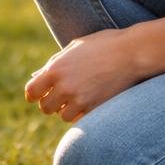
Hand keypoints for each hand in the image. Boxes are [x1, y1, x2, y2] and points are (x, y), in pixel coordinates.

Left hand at [24, 28, 147, 121]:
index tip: (39, 95)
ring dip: (67, 109)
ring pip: (63, 116)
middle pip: (45, 107)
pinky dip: (82, 113)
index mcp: (55, 69)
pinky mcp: (95, 109)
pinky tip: (89, 101)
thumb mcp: (74, 48)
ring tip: (78, 98)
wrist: (132, 53)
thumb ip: (55, 63)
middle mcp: (64, 87)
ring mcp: (80, 100)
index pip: (32, 91)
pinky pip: (80, 119)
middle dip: (51, 103)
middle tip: (60, 97)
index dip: (34, 94)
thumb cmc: (103, 45)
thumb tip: (37, 77)